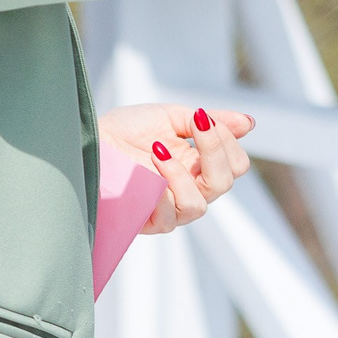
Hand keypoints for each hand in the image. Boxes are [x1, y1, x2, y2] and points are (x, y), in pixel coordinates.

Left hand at [98, 103, 254, 232]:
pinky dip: (162, 193)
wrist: (89, 140)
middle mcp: (189, 188)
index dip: (227, 142)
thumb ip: (208, 122)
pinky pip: (168, 219)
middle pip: (224, 183)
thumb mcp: (171, 117)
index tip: (203, 118)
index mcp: (198, 164)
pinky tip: (148, 172)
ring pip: (199, 206)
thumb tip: (249, 123)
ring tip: (159, 150)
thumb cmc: (125, 129)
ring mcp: (169, 207)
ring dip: (182, 174)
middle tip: (196, 126)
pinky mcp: (147, 220)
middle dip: (214, 150)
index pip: (236, 164)